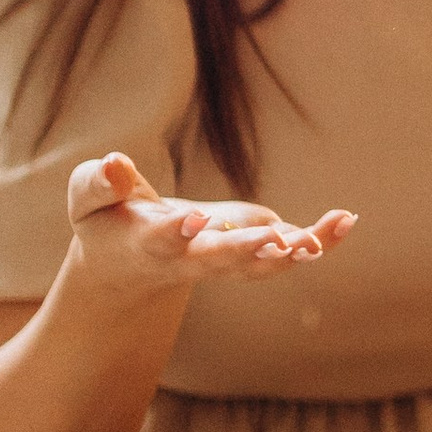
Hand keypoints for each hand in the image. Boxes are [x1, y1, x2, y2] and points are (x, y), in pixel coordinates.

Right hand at [65, 151, 353, 298]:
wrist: (129, 269)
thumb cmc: (106, 223)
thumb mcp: (87, 200)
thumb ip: (99, 183)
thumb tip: (115, 163)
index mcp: (145, 245)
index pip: (160, 240)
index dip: (176, 231)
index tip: (195, 219)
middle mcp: (188, 260)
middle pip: (218, 261)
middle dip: (246, 252)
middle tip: (276, 243)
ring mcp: (222, 262)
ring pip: (260, 264)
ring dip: (295, 251)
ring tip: (331, 232)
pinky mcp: (249, 253)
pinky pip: (285, 251)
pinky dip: (316, 239)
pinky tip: (345, 221)